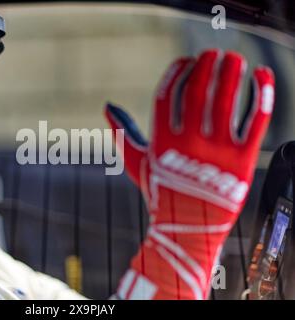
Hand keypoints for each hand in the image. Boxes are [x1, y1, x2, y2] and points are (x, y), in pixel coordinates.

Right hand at [105, 49, 274, 298]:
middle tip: (212, 52)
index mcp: (160, 142)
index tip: (185, 60)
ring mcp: (215, 154)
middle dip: (204, 66)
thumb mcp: (137, 163)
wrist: (186, 232)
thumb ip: (123, 133)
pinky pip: (255, 121)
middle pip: (197, 92)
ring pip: (225, 101)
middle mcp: (186, 145)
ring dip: (230, 72)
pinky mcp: (242, 162)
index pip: (167, 94)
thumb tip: (107, 106)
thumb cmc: (160, 194)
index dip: (176, 72)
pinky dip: (262, 94)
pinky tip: (262, 75)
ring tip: (234, 58)